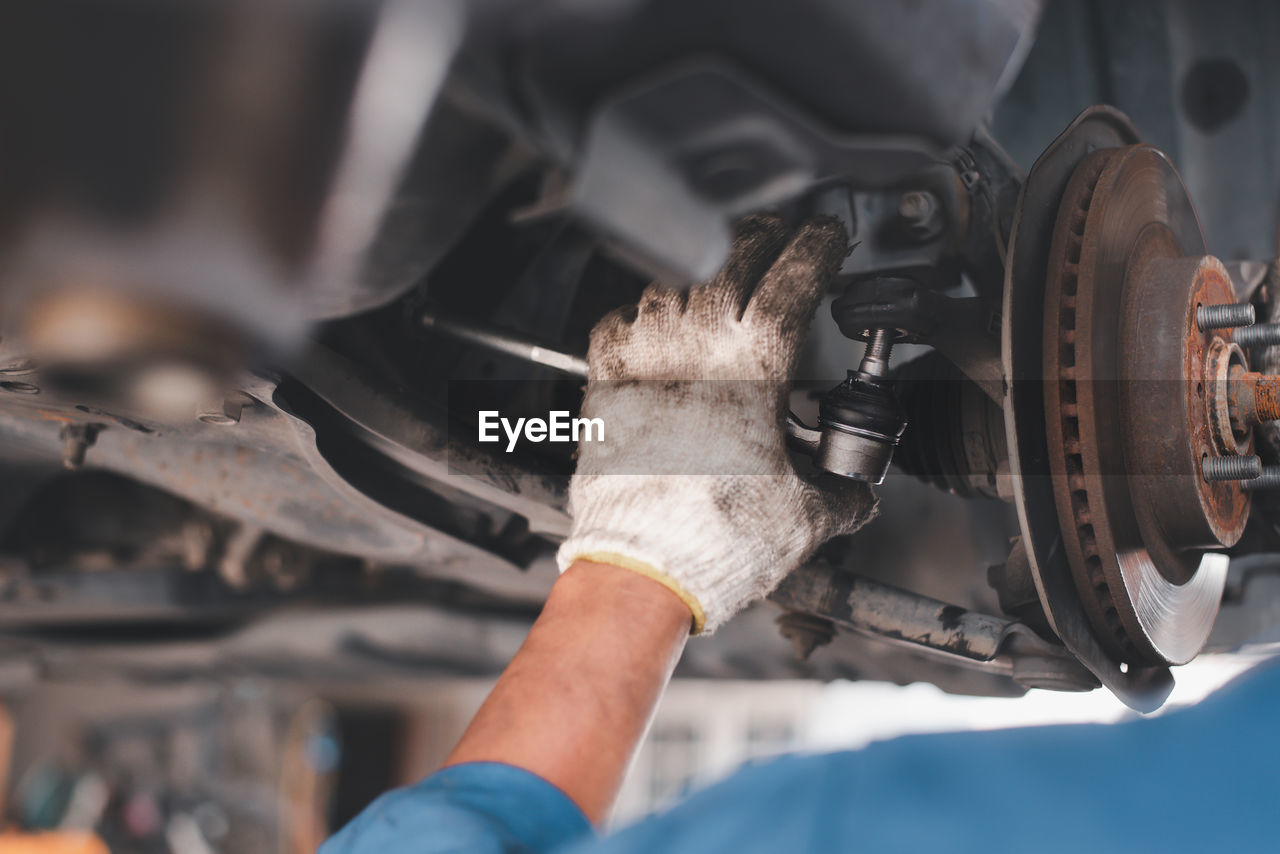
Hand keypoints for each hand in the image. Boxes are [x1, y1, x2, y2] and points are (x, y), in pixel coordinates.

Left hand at [557, 215, 876, 632]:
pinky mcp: (603, 381)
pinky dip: (645, 311)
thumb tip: (856, 492)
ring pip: (675, 280)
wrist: (639, 570)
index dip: (818, 245)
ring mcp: (643, 357)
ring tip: (727, 271)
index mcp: (753, 363)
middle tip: (782, 236)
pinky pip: (622, 319)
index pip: (794, 273)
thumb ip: (842, 493)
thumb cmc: (713, 540)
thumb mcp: (804, 516)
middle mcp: (694, 344)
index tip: (828, 237)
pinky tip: (660, 323)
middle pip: (733, 255)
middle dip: (764, 237)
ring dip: (706, 267)